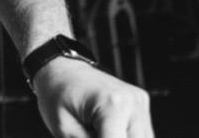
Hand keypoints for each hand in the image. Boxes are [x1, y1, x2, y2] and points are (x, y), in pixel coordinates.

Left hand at [33, 58, 152, 137]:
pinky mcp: (141, 103)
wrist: (61, 67)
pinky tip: (107, 134)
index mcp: (113, 105)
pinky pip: (142, 134)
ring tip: (94, 132)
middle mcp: (132, 102)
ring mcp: (139, 102)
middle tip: (89, 136)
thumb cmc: (56, 94)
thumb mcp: (64, 130)